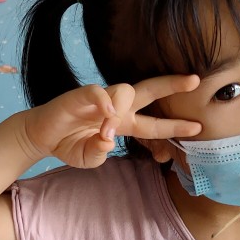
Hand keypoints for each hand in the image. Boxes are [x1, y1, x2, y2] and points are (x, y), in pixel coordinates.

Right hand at [21, 76, 201, 168]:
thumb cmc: (68, 144)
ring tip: (106, 131)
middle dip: (172, 85)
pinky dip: (104, 101)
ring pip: (125, 91)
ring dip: (122, 111)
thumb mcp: (89, 159)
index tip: (197, 127)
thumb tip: (106, 141)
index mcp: (123, 123)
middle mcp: (117, 108)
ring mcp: (100, 99)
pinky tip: (105, 115)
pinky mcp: (81, 95)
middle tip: (195, 80)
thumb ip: (99, 154)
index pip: (154, 123)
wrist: (41, 136)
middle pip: (150, 91)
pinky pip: (98, 92)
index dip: (174, 125)